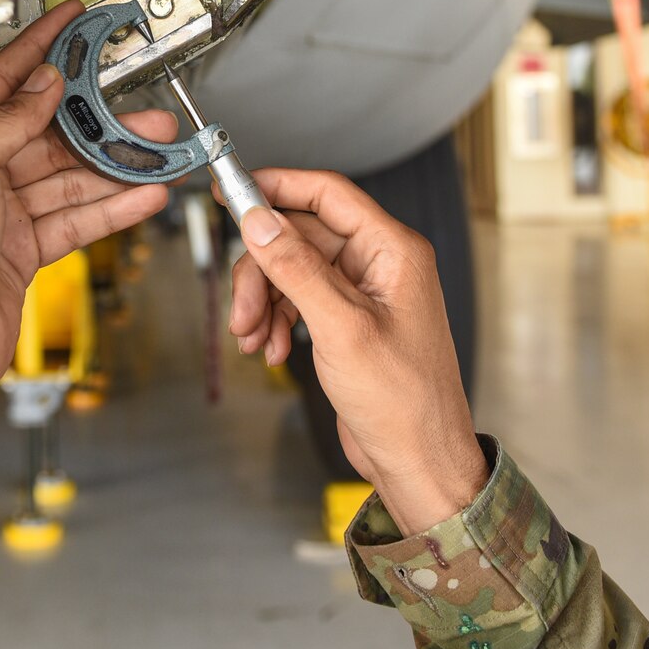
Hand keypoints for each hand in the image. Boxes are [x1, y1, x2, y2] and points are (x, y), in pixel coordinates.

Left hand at [0, 0, 175, 379]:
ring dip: (117, 163)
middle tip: (142, 106)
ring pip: (71, 176)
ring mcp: (1, 212)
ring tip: (158, 150)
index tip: (71, 24)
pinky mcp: (25, 249)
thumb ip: (6, 121)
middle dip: (99, 119)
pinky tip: (143, 193)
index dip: (40, 49)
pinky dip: (113, 206)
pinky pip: (77, 217)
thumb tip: (42, 87)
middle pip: (48, 132)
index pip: (1, 81)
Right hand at [226, 168, 486, 533]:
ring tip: (252, 339)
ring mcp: (361, 294)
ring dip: (263, 301)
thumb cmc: (404, 402)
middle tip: (241, 309)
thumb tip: (260, 221)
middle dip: (262, 270)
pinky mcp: (346, 322)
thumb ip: (297, 269)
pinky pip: (297, 301)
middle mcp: (378, 265)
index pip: (328, 194)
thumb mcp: (341, 329)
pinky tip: (268, 349)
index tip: (231, 190)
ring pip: (292, 270)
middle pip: (300, 237)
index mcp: (393, 252)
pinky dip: (274, 321)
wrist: (417, 461)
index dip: (277, 187)